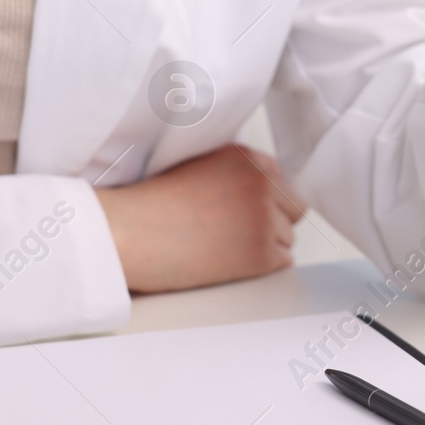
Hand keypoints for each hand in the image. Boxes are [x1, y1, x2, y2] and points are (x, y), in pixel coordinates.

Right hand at [96, 144, 306, 292]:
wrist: (130, 233)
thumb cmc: (153, 204)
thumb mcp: (203, 165)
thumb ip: (240, 172)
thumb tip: (271, 191)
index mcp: (248, 158)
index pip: (286, 181)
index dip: (270, 199)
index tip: (250, 211)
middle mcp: (262, 183)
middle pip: (295, 209)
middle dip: (275, 221)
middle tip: (239, 231)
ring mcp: (264, 218)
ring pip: (287, 238)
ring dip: (266, 245)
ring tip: (224, 246)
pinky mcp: (260, 253)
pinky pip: (282, 262)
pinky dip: (262, 267)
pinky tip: (229, 261)